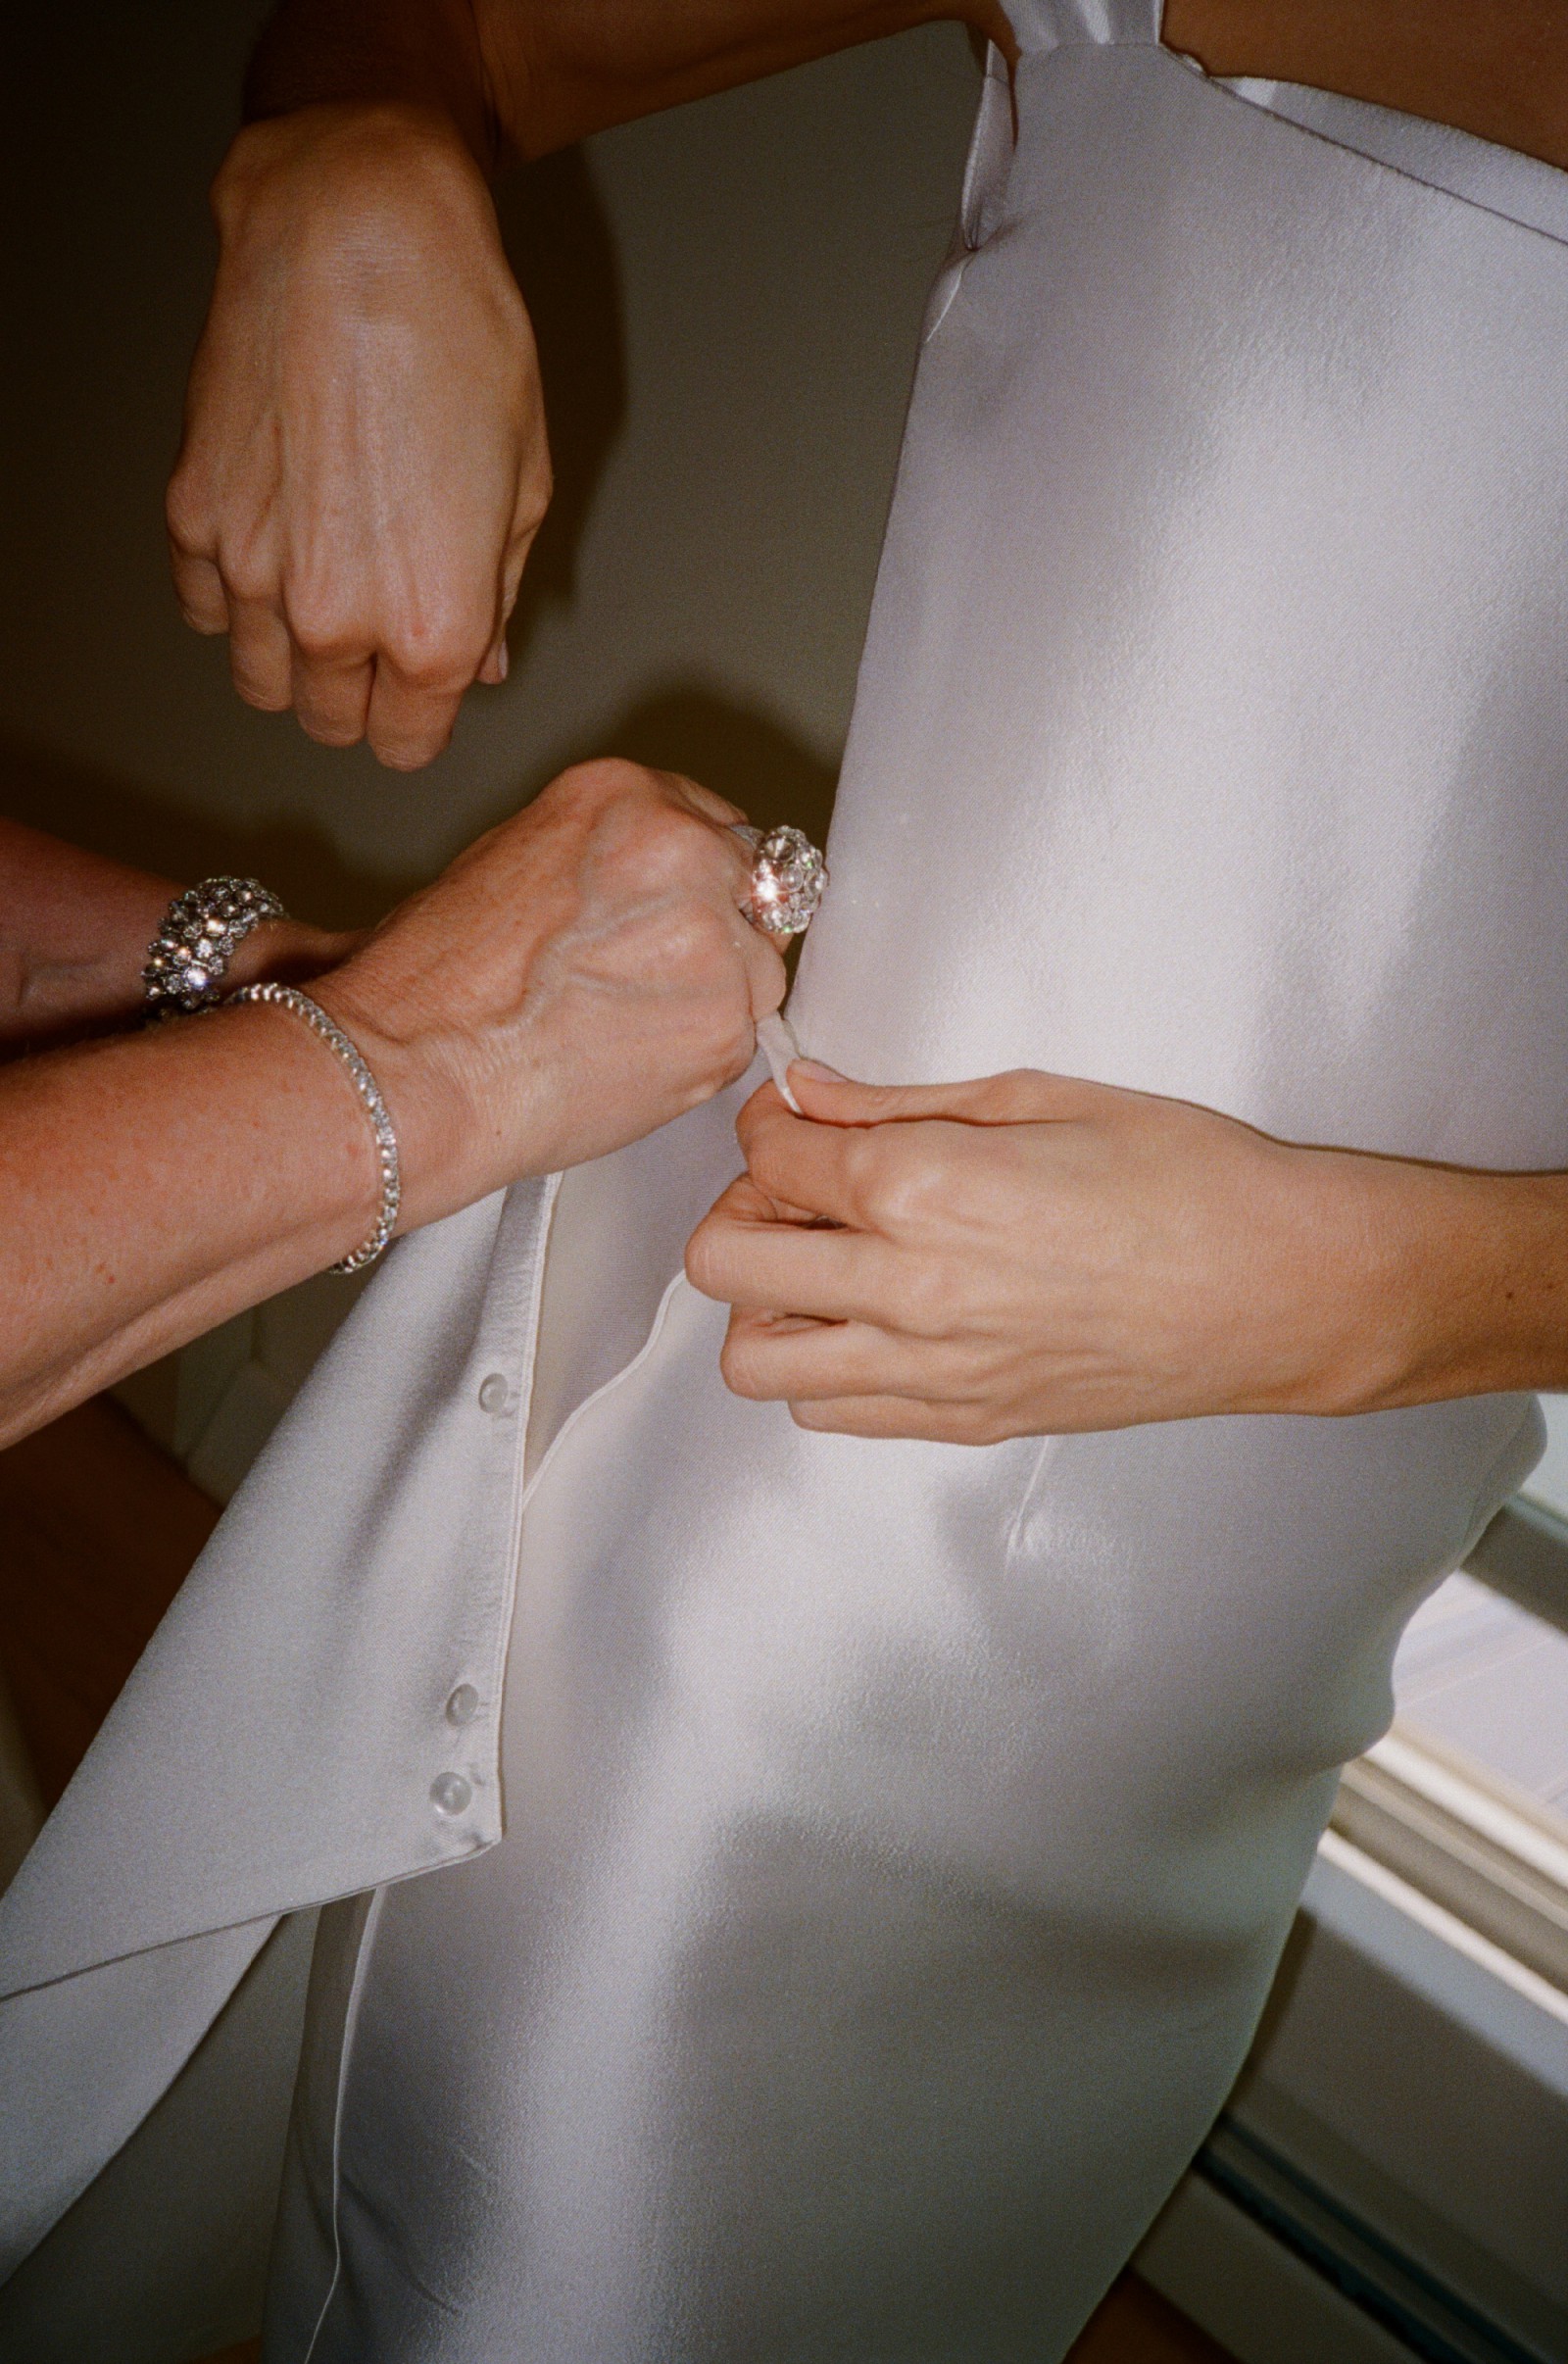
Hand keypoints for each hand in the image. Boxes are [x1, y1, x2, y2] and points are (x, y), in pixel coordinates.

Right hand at [167, 103, 546, 769]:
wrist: (357, 232)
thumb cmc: (463, 340)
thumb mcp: (523, 483)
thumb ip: (495, 597)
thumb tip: (477, 667)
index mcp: (434, 629)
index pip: (408, 744)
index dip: (420, 717)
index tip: (422, 686)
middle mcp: (337, 619)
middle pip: (330, 722)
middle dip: (359, 692)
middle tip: (379, 627)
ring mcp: (253, 571)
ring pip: (260, 680)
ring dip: (292, 657)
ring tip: (324, 586)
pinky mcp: (194, 514)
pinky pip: (202, 607)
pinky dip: (233, 596)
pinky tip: (272, 543)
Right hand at [315, 759, 785, 1223]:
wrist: (418, 1068)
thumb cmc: (434, 982)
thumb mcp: (511, 857)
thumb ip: (604, 856)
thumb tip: (644, 887)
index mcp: (625, 795)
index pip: (716, 822)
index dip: (697, 878)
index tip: (678, 910)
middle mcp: (684, 851)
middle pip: (753, 888)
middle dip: (715, 932)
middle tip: (646, 976)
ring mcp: (715, 939)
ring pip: (758, 966)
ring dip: (714, 995)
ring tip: (625, 1022)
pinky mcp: (727, 1024)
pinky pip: (743, 1034)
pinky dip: (700, 1052)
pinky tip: (628, 1056)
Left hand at [686, 1067, 1424, 1441]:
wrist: (1278, 1289)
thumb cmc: (1185, 1176)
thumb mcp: (1039, 1096)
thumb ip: (900, 1103)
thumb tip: (807, 1095)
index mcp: (923, 1188)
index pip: (766, 1155)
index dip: (771, 1123)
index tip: (799, 1116)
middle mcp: (906, 1289)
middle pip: (722, 1262)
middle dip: (742, 1207)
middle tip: (801, 1187)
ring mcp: (931, 1372)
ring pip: (755, 1360)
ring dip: (767, 1302)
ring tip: (830, 1263)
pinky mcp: (963, 1422)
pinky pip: (831, 1414)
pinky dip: (823, 1366)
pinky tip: (876, 1319)